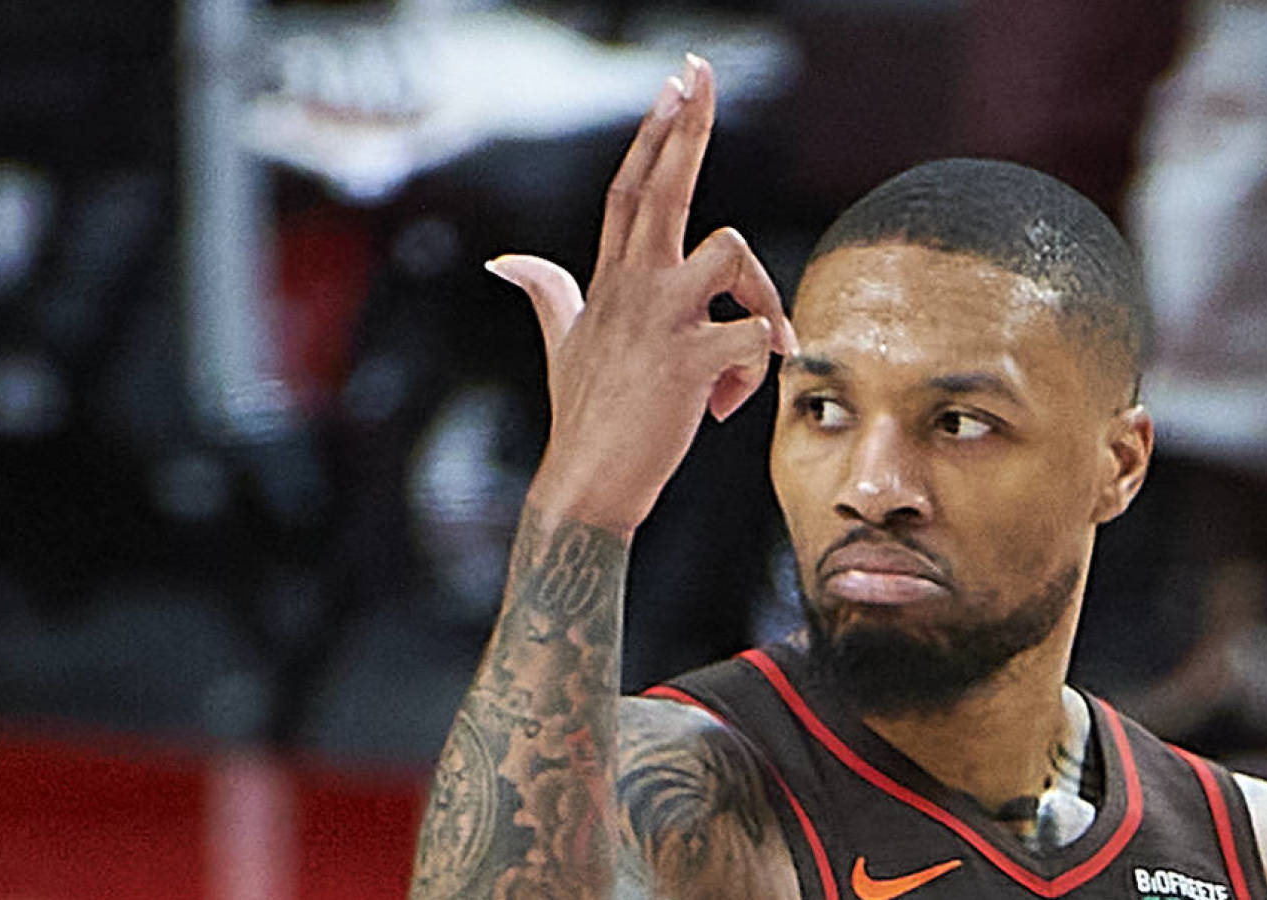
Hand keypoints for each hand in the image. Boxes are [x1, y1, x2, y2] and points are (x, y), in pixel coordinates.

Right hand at [486, 55, 797, 534]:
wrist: (588, 483)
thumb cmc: (584, 415)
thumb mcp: (561, 342)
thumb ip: (546, 291)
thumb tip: (504, 259)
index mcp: (611, 280)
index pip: (632, 188)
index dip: (654, 133)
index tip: (675, 83)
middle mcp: (634, 287)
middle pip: (665, 187)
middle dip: (688, 127)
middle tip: (701, 75)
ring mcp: (661, 321)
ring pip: (736, 256)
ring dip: (762, 300)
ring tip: (741, 356)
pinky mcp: (689, 361)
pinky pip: (757, 335)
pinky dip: (758, 368)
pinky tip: (727, 404)